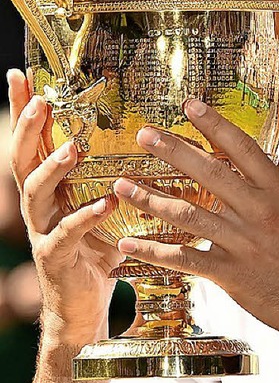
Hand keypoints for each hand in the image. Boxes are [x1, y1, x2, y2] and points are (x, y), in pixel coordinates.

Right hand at [8, 69, 122, 344]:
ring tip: (71, 148)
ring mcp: (43, 232)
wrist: (84, 310)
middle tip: (39, 101)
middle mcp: (41, 207)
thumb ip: (116, 179)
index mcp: (52, 189)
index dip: (23, 108)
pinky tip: (105, 202)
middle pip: (22, 160)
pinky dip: (85, 217)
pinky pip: (66, 234)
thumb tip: (154, 142)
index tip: (20, 72)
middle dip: (27, 128)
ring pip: (35, 194)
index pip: (33, 142)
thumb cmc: (99, 252)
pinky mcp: (56, 259)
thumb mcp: (105, 210)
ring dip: (52, 168)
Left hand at [113, 99, 278, 346]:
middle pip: (209, 173)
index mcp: (278, 192)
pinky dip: (153, 251)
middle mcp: (258, 211)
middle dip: (173, 150)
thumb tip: (274, 158)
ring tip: (122, 185)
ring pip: (188, 214)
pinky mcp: (229, 273)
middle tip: (144, 135)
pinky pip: (184, 258)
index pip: (242, 148)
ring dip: (151, 198)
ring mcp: (241, 242)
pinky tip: (128, 243)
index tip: (191, 105)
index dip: (215, 124)